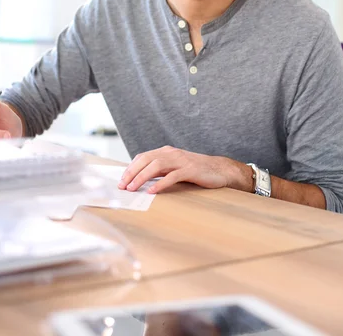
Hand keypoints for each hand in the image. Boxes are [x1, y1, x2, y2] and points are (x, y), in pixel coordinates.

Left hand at [118, 145, 246, 193]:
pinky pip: (172, 176)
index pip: (143, 157)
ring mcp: (181, 160)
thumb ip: (160, 170)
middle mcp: (172, 153)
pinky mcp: (190, 170)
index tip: (121, 180)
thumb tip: (140, 180)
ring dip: (142, 177)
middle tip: (122, 186)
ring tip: (133, 188)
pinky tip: (152, 191)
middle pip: (146, 159)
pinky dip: (161, 183)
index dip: (130, 168)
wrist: (220, 169)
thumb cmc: (196, 171)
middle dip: (132, 172)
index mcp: (166, 151)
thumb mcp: (175, 167)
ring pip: (156, 166)